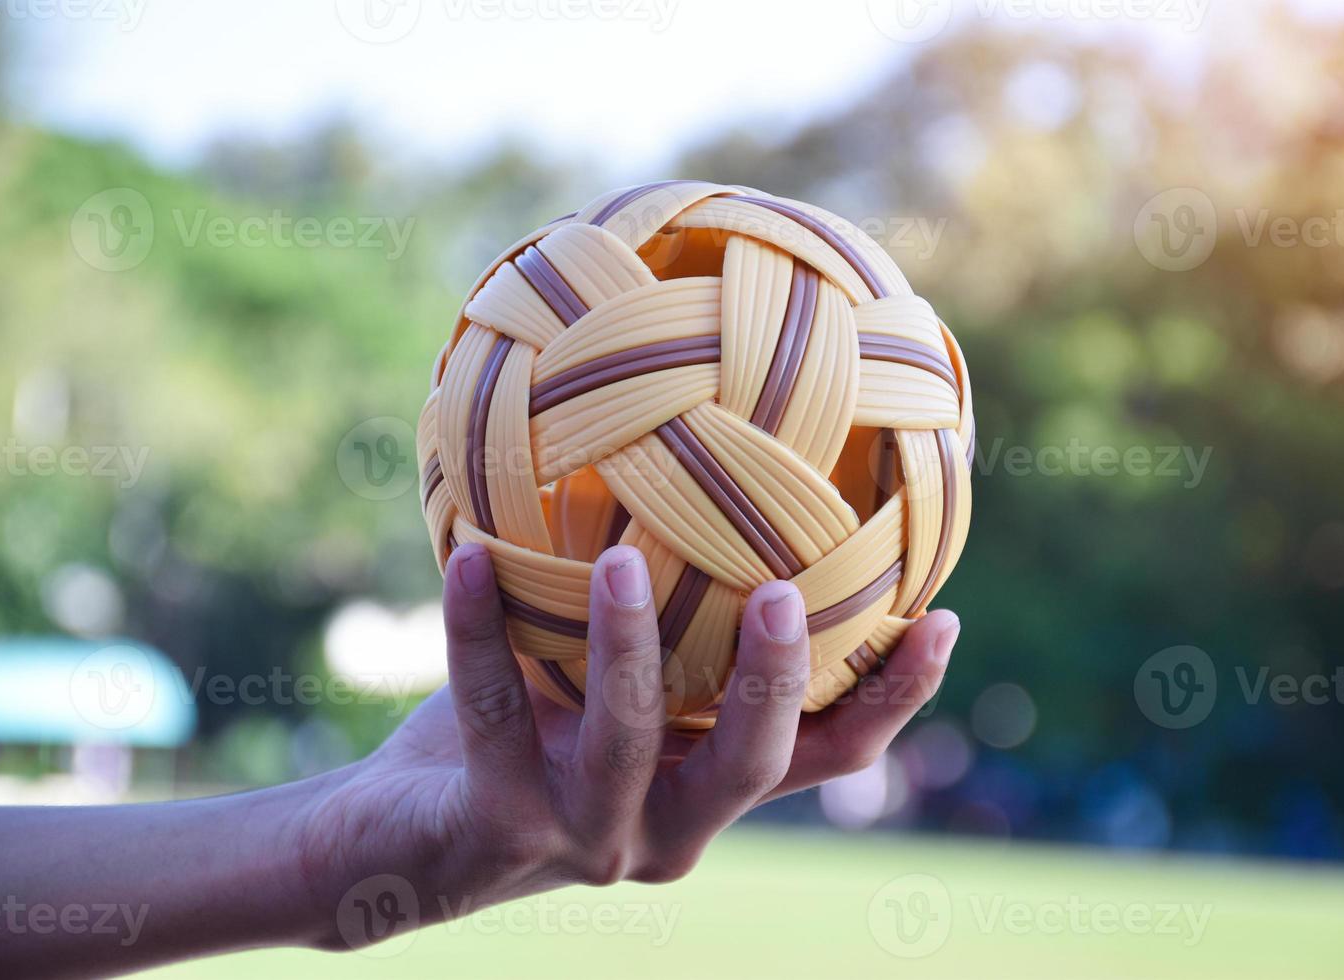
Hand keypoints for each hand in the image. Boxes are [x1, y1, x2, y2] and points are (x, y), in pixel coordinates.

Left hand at [294, 542, 958, 947]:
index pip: (830, 755)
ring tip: (618, 561)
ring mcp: (586, 838)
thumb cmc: (522, 732)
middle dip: (775, 678)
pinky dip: (477, 633)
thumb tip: (706, 469)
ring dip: (627, 648)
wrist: (401, 835)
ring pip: (628, 744)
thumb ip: (663, 621)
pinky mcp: (499, 830)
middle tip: (780, 590)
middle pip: (753, 765)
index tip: (942, 619)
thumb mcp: (607, 679)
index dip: (894, 700)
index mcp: (710, 787)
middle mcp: (669, 829)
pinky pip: (493, 716)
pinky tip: (471, 560)